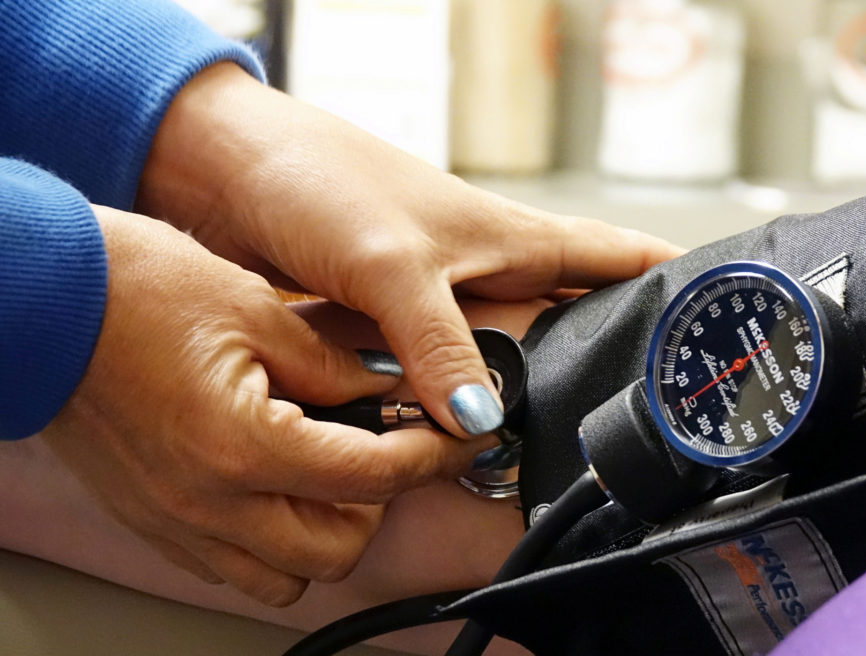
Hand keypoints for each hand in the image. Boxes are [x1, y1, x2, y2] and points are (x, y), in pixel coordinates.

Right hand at [43, 205, 483, 605]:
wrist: (43, 300)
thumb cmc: (136, 289)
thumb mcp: (257, 312)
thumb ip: (335, 364)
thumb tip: (390, 389)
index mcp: (241, 445)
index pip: (370, 476)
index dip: (429, 454)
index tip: (455, 436)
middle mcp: (207, 502)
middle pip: (335, 549)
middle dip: (378, 501)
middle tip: (384, 446)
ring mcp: (175, 520)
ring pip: (283, 576)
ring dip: (325, 532)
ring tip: (331, 470)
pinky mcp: (153, 520)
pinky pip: (230, 565)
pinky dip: (272, 540)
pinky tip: (277, 483)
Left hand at [136, 63, 684, 437]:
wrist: (229, 175)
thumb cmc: (320, 183)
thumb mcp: (394, 264)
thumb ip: (439, 343)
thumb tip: (479, 423)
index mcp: (507, 237)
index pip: (608, 256)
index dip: (663, 279)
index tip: (714, 314)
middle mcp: (480, 268)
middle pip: (565, 312)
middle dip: (603, 351)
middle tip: (640, 403)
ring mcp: (436, 297)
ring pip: (501, 350)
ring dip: (523, 387)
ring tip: (559, 434)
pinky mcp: (387, 322)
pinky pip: (436, 370)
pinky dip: (450, 400)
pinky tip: (452, 431)